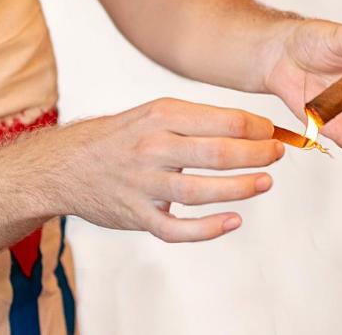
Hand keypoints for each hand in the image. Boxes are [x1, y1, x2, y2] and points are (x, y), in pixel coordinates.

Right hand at [50, 98, 283, 241]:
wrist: (64, 164)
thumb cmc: (116, 137)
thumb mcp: (149, 113)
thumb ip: (191, 120)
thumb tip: (244, 127)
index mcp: (159, 116)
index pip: (221, 120)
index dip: (255, 127)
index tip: (272, 130)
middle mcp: (153, 148)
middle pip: (218, 154)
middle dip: (257, 154)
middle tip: (278, 153)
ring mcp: (144, 184)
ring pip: (203, 192)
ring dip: (242, 188)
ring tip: (265, 182)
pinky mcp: (137, 215)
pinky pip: (178, 228)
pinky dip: (208, 229)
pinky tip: (233, 221)